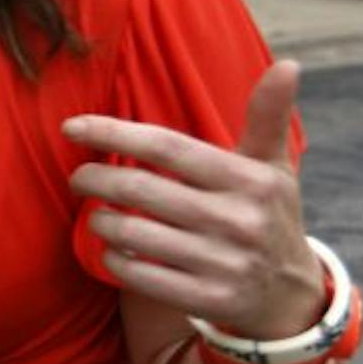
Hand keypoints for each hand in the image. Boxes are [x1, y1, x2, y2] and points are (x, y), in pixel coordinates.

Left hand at [65, 60, 323, 339]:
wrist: (292, 296)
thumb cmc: (269, 215)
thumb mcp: (275, 167)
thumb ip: (268, 116)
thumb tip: (288, 63)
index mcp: (251, 180)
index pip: (166, 147)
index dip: (113, 133)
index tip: (70, 127)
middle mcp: (239, 221)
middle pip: (140, 190)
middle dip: (94, 179)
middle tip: (77, 176)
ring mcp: (225, 264)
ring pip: (133, 234)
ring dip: (100, 221)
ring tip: (95, 214)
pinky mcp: (210, 300)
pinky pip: (140, 276)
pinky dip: (114, 260)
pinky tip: (112, 249)